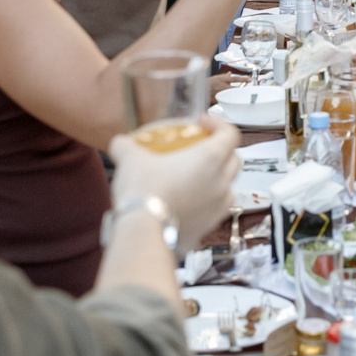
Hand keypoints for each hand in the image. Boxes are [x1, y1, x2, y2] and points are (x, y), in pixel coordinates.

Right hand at [109, 116, 241, 244]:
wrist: (144, 232)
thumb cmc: (144, 192)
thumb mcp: (130, 159)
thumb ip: (127, 146)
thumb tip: (121, 143)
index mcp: (210, 159)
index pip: (230, 133)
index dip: (218, 124)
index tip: (202, 123)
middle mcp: (220, 182)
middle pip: (235, 160)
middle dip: (223, 151)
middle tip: (202, 148)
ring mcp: (217, 208)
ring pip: (228, 188)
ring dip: (218, 180)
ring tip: (197, 178)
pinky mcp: (207, 228)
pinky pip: (213, 211)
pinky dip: (205, 204)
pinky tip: (188, 203)